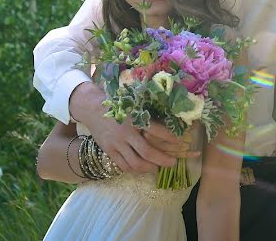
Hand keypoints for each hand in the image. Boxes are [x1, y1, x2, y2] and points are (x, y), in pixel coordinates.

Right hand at [68, 82, 198, 173]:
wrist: (93, 109)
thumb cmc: (119, 105)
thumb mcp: (134, 105)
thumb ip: (147, 115)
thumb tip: (170, 120)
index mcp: (135, 118)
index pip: (156, 130)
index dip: (170, 138)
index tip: (181, 142)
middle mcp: (126, 132)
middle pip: (147, 152)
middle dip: (162, 159)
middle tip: (173, 162)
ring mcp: (116, 144)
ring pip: (135, 162)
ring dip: (150, 168)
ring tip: (158, 168)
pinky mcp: (109, 151)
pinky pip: (123, 166)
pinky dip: (135, 170)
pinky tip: (143, 169)